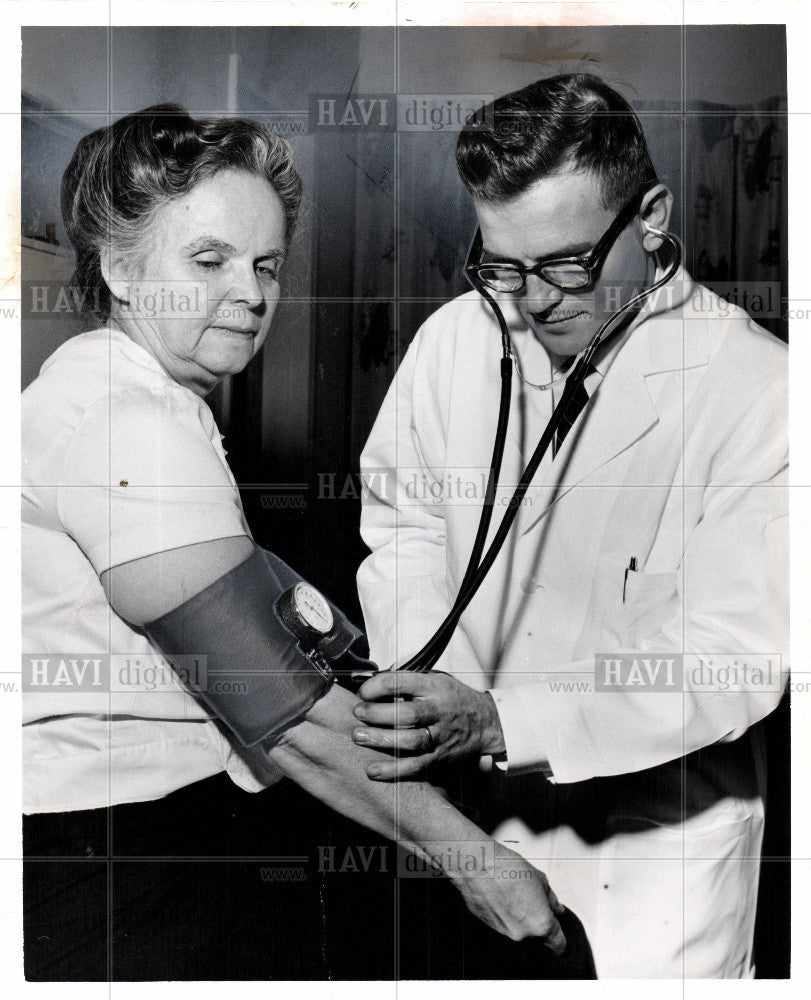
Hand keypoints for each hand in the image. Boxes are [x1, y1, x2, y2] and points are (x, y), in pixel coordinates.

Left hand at [353, 670, 505, 779]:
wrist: (485, 722)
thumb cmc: (452, 698)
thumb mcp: (434, 679)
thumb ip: (406, 681)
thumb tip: (370, 682)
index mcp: (434, 687)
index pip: (401, 682)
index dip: (376, 686)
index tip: (363, 692)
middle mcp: (438, 711)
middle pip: (406, 713)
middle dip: (377, 714)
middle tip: (358, 713)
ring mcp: (439, 736)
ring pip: (410, 741)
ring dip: (381, 740)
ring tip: (359, 737)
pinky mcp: (439, 757)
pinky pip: (415, 766)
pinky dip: (393, 770)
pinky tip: (373, 770)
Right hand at [451, 845, 566, 950]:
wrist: (477, 866)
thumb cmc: (507, 868)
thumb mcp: (539, 879)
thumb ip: (551, 899)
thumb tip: (556, 908)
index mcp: (540, 924)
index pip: (558, 945)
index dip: (558, 937)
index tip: (557, 930)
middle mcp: (522, 935)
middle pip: (537, 939)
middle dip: (537, 924)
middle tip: (531, 903)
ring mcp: (504, 933)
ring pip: (519, 933)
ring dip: (519, 920)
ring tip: (513, 897)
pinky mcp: (488, 928)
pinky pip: (502, 926)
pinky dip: (504, 917)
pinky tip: (501, 898)